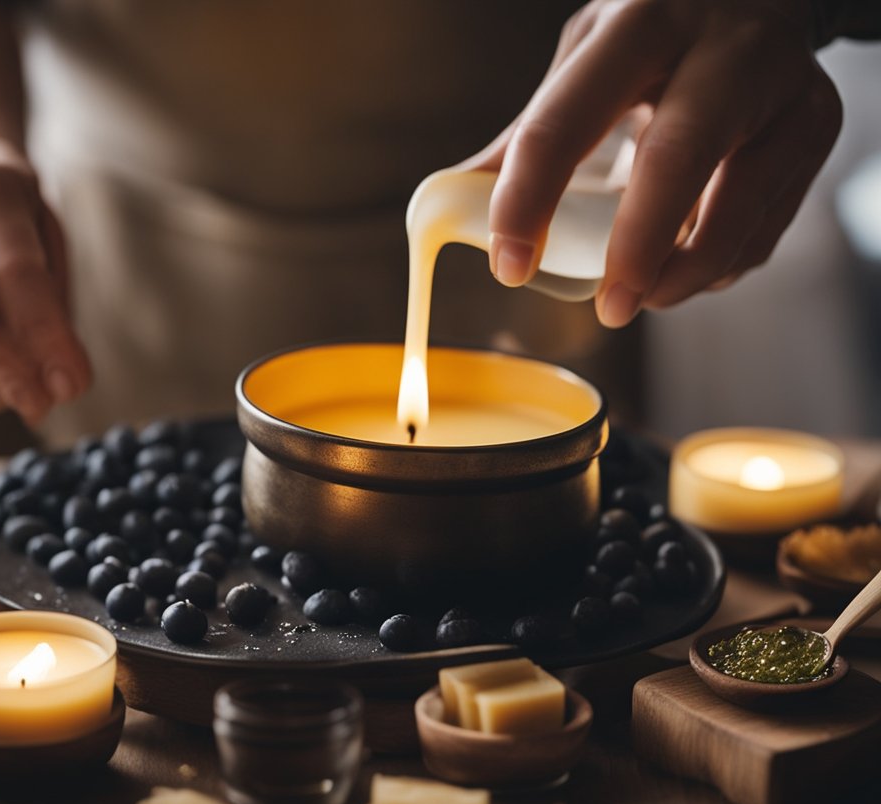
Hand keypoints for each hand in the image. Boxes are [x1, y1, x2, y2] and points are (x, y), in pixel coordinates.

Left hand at [466, 0, 841, 326]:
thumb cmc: (654, 38)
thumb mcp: (588, 60)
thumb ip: (533, 129)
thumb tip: (455, 201)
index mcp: (639, 24)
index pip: (566, 119)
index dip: (528, 200)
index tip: (508, 265)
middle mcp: (719, 48)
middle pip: (678, 157)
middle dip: (635, 248)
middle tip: (609, 309)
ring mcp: (781, 87)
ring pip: (740, 205)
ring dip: (685, 273)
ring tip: (642, 298)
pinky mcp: (815, 127)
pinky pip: (768, 224)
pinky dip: (721, 262)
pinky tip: (686, 265)